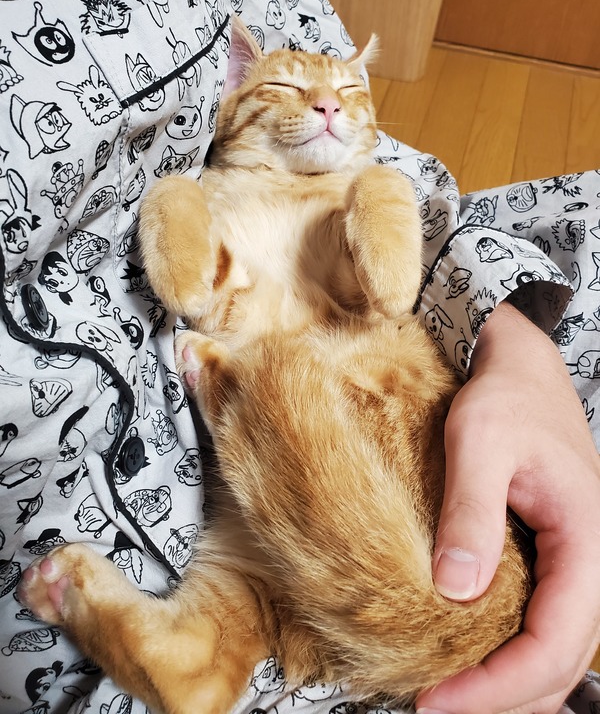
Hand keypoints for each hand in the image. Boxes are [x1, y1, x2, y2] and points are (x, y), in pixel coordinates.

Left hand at [416, 302, 599, 713]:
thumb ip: (471, 511)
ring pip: (554, 652)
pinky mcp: (551, 558)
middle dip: (500, 698)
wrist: (523, 368)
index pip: (554, 642)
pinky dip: (510, 656)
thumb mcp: (480, 441)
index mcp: (587, 540)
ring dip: (507, 685)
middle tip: (430, 706)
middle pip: (560, 662)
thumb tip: (455, 592)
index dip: (499, 685)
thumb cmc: (506, 396)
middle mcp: (590, 562)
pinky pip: (542, 624)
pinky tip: (471, 661)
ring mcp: (574, 563)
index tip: (437, 700)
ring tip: (447, 695)